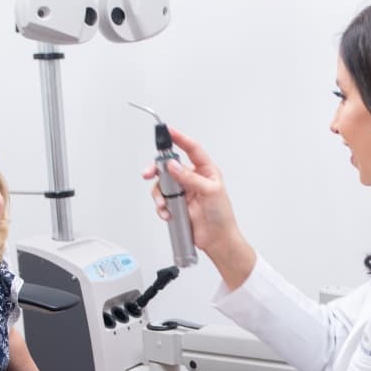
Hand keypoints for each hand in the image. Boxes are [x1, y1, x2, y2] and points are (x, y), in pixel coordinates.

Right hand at [143, 128, 254, 287]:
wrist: (217, 239)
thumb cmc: (221, 216)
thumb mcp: (210, 191)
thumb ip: (190, 177)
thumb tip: (173, 166)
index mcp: (205, 171)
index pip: (192, 149)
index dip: (180, 138)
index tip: (168, 131)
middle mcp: (193, 179)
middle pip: (169, 166)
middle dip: (157, 170)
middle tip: (148, 173)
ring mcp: (184, 192)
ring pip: (162, 185)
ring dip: (159, 194)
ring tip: (164, 205)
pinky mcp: (177, 205)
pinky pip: (162, 200)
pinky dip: (161, 207)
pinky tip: (167, 213)